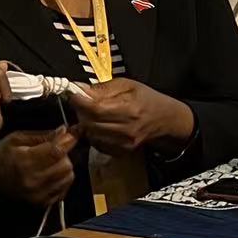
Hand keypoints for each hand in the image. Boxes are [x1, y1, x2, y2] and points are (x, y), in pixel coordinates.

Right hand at [0, 128, 78, 207]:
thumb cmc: (1, 155)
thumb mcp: (17, 138)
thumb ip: (41, 136)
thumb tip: (64, 131)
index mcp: (25, 160)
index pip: (57, 150)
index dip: (69, 140)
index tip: (74, 132)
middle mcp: (33, 180)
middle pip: (66, 165)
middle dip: (65, 154)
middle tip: (58, 149)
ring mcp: (38, 194)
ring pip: (68, 177)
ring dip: (65, 167)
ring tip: (54, 162)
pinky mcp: (40, 203)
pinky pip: (63, 190)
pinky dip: (62, 180)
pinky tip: (52, 174)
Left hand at [67, 78, 192, 152]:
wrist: (164, 120)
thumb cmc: (145, 99)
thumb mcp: (127, 85)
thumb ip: (102, 88)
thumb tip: (79, 88)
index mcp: (129, 109)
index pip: (96, 109)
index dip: (80, 101)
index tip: (73, 94)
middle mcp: (126, 130)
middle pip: (90, 123)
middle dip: (81, 111)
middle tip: (83, 103)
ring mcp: (123, 144)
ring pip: (90, 134)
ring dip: (86, 123)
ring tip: (92, 113)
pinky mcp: (120, 152)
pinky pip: (96, 143)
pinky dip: (93, 133)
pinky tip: (100, 125)